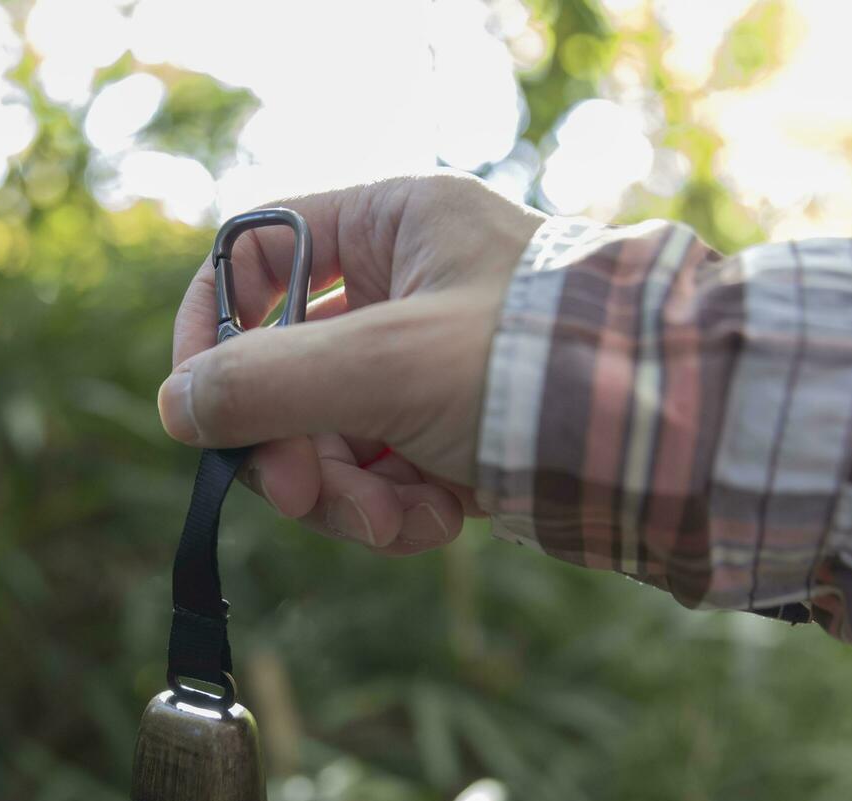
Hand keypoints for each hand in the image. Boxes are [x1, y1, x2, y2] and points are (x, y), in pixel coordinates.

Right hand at [158, 172, 546, 554]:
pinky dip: (393, 509)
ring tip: (392, 524)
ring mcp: (427, 361)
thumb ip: (266, 382)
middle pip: (284, 364)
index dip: (211, 327)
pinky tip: (436, 526)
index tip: (198, 404)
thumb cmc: (538, 368)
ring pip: (327, 433)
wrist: (675, 443)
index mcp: (391, 223)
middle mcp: (405, 284)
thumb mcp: (385, 366)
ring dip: (344, 493)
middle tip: (299, 498)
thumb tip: (176, 407)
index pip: (254, 255)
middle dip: (289, 444)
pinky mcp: (453, 427)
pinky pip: (381, 472)